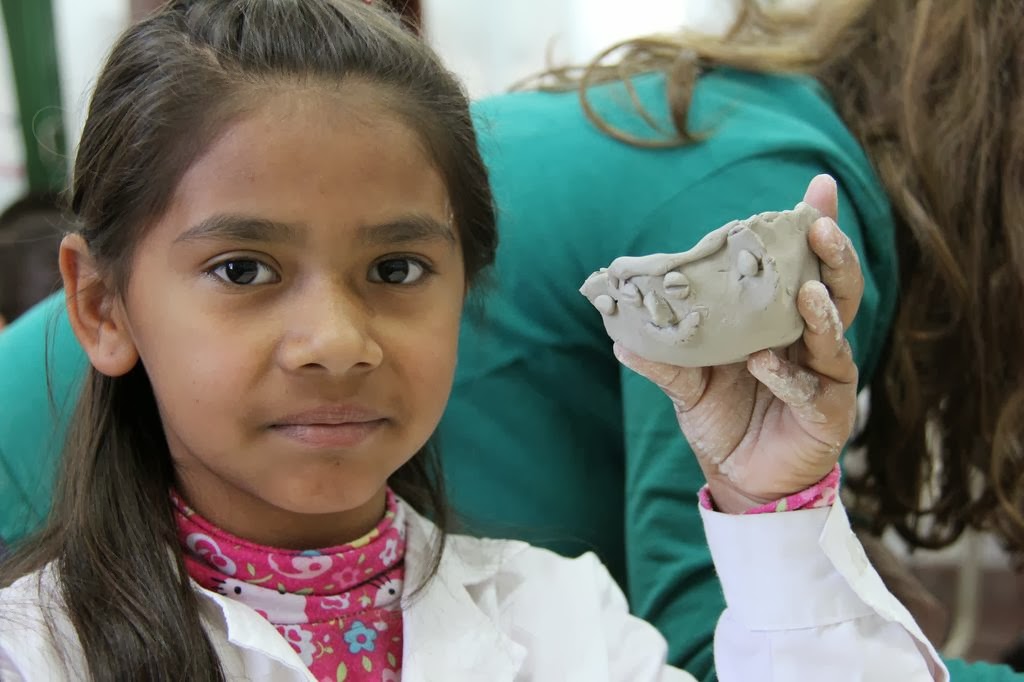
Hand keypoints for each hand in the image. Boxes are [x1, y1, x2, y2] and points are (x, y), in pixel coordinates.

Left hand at [614, 175, 861, 512]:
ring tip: (807, 288)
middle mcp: (812, 340)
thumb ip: (665, 359)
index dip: (815, 225)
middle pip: (837, 288)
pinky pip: (811, 390)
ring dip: (823, 310)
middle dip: (834, 255)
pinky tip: (765, 362)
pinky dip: (788, 375)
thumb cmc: (723, 416)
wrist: (739, 477)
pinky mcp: (827, 415)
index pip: (805, 264)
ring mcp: (825, 376)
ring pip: (837, 334)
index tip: (818, 185)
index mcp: (783, 320)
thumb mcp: (688, 383)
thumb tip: (618, 335)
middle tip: (819, 226)